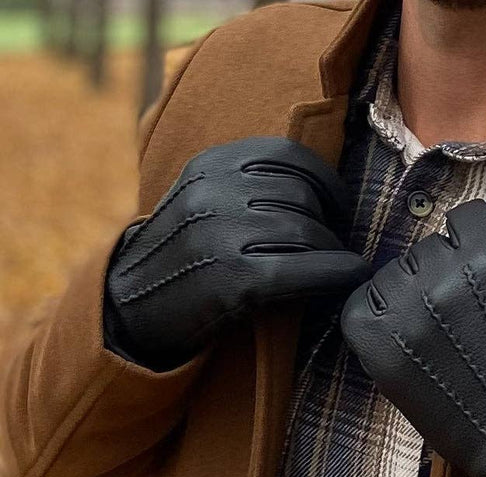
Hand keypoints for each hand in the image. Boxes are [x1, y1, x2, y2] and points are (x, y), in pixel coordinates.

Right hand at [104, 136, 369, 370]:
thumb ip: (248, 185)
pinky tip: (350, 275)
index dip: (327, 183)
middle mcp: (214, 191)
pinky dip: (337, 272)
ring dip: (332, 252)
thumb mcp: (204, 201)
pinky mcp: (234, 278)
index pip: (289, 156)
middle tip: (335, 246)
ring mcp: (222, 233)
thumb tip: (323, 190)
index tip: (338, 207)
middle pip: (303, 197)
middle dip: (330, 224)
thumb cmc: (185, 257)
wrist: (132, 308)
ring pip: (308, 232)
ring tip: (332, 266)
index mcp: (209, 164)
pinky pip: (305, 269)